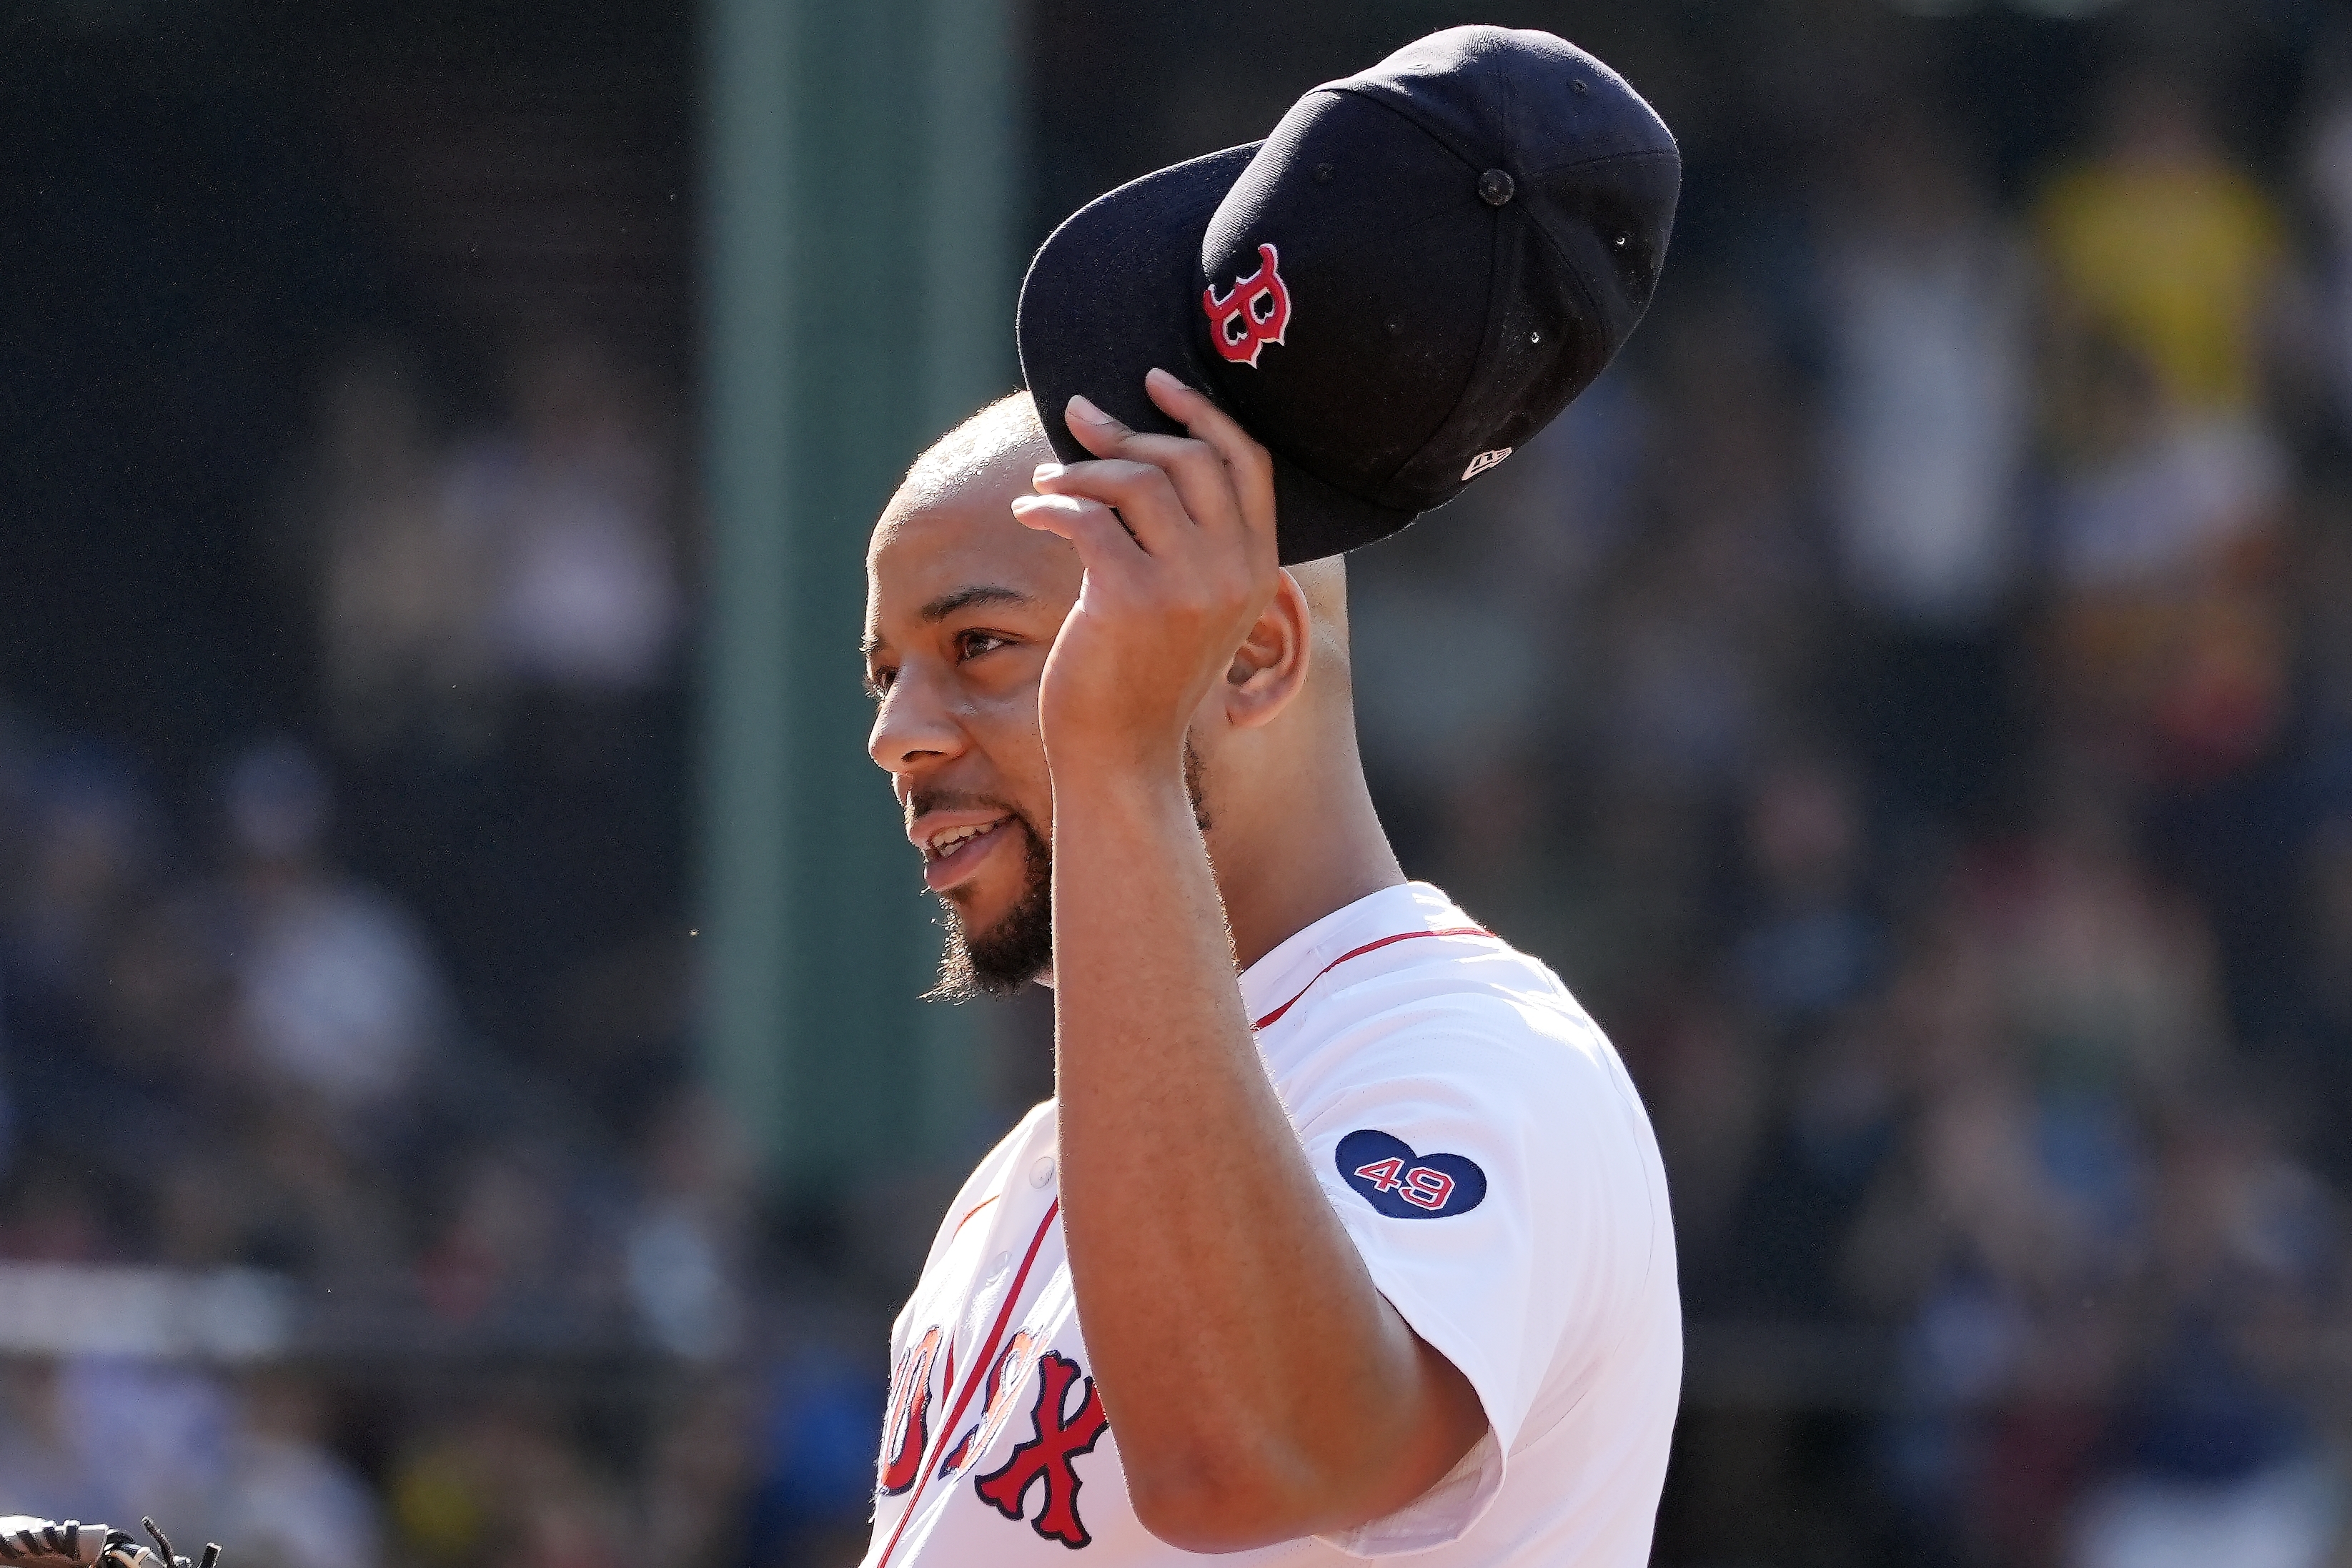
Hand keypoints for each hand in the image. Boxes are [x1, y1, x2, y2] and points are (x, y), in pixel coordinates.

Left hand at [1010, 369, 1279, 781]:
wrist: (1123, 761)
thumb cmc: (1144, 682)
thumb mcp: (1190, 609)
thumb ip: (1190, 545)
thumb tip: (1134, 460)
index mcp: (1257, 569)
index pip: (1246, 461)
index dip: (1202, 412)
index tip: (1154, 381)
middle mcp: (1233, 571)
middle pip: (1189, 458)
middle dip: (1126, 431)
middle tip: (1077, 421)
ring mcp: (1187, 585)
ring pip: (1136, 481)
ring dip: (1080, 470)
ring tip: (1047, 483)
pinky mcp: (1131, 598)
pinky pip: (1087, 518)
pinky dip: (1051, 505)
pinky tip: (1029, 513)